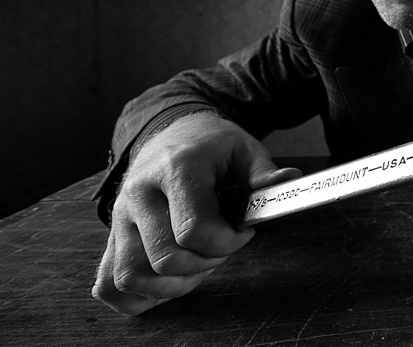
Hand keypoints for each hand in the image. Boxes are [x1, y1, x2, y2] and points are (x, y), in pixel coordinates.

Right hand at [92, 113, 300, 314]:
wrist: (172, 131)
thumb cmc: (210, 145)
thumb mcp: (244, 148)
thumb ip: (264, 171)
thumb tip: (289, 180)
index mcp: (176, 169)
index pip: (193, 230)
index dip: (227, 242)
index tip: (243, 231)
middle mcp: (139, 193)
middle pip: (165, 259)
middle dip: (205, 264)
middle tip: (221, 246)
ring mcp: (119, 216)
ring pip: (132, 276)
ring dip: (171, 285)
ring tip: (197, 264)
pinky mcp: (111, 234)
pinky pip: (108, 283)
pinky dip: (136, 295)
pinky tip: (166, 281)